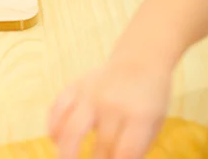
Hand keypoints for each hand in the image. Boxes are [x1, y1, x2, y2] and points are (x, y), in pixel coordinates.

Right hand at [48, 58, 170, 158]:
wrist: (139, 59)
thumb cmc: (149, 98)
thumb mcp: (154, 124)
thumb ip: (136, 148)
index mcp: (139, 115)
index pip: (124, 153)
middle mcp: (112, 104)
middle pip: (101, 146)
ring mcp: (91, 93)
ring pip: (71, 128)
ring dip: (65, 152)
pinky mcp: (77, 85)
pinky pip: (58, 107)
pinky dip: (53, 126)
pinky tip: (55, 139)